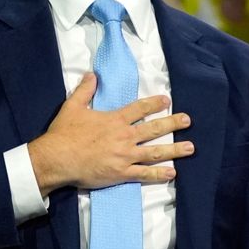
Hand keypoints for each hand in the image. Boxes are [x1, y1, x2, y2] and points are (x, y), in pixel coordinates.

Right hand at [27, 73, 194, 194]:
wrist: (57, 158)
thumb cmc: (64, 133)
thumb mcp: (73, 107)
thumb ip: (85, 90)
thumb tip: (92, 74)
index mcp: (115, 120)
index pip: (139, 109)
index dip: (154, 104)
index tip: (167, 100)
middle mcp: (124, 136)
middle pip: (154, 129)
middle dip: (173, 123)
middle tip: (188, 120)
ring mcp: (125, 156)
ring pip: (155, 152)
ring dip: (174, 150)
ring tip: (190, 147)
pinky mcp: (121, 173)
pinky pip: (144, 174)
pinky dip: (159, 174)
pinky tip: (173, 173)